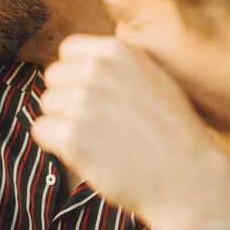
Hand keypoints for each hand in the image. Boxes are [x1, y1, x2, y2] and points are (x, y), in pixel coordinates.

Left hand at [33, 35, 229, 224]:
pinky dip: (56, 146)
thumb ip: (117, 66)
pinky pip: (41, 131)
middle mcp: (97, 71)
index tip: (96, 97)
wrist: (188, 179)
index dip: (78, 75)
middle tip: (98, 123)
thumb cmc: (173, 133)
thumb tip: (80, 64)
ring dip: (63, 123)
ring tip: (98, 140)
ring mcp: (83, 103)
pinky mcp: (72, 137)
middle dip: (68, 99)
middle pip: (53, 77)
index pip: (68, 50)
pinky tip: (87, 154)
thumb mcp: (153, 78)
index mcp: (118, 51)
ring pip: (46, 105)